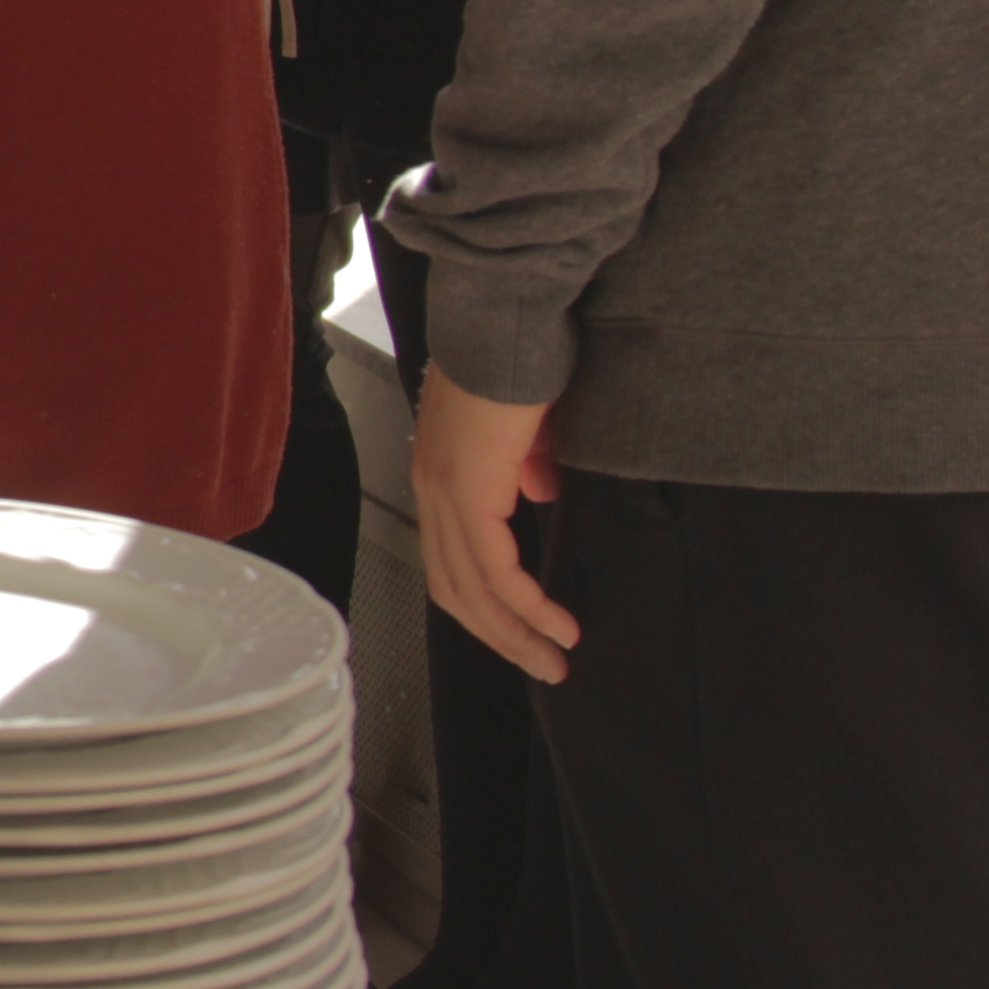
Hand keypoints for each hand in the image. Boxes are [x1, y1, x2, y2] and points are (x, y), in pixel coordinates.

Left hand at [409, 367, 579, 684]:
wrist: (509, 320)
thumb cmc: (522, 360)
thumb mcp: (528, 427)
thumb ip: (528, 464)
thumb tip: (539, 492)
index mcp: (443, 475)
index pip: (453, 562)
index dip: (489, 605)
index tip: (528, 634)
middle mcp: (433, 490)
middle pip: (455, 589)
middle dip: (502, 637)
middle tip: (544, 667)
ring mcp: (445, 492)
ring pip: (471, 589)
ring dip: (515, 633)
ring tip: (554, 661)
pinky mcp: (467, 491)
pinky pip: (492, 568)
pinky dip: (524, 604)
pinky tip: (555, 624)